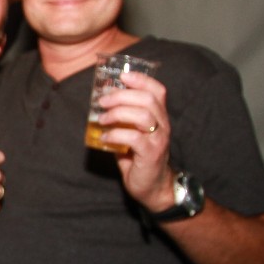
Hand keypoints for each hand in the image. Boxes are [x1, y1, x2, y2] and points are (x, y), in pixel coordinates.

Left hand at [95, 70, 175, 211]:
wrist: (154, 187)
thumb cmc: (140, 158)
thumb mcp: (132, 133)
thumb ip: (122, 119)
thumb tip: (100, 104)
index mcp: (160, 116)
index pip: (158, 90)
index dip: (141, 80)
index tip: (122, 76)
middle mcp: (163, 125)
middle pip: (148, 99)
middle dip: (122, 95)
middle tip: (102, 101)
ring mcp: (158, 139)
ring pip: (143, 115)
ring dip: (118, 113)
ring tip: (102, 119)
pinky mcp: (151, 154)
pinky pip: (134, 138)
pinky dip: (115, 135)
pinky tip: (104, 138)